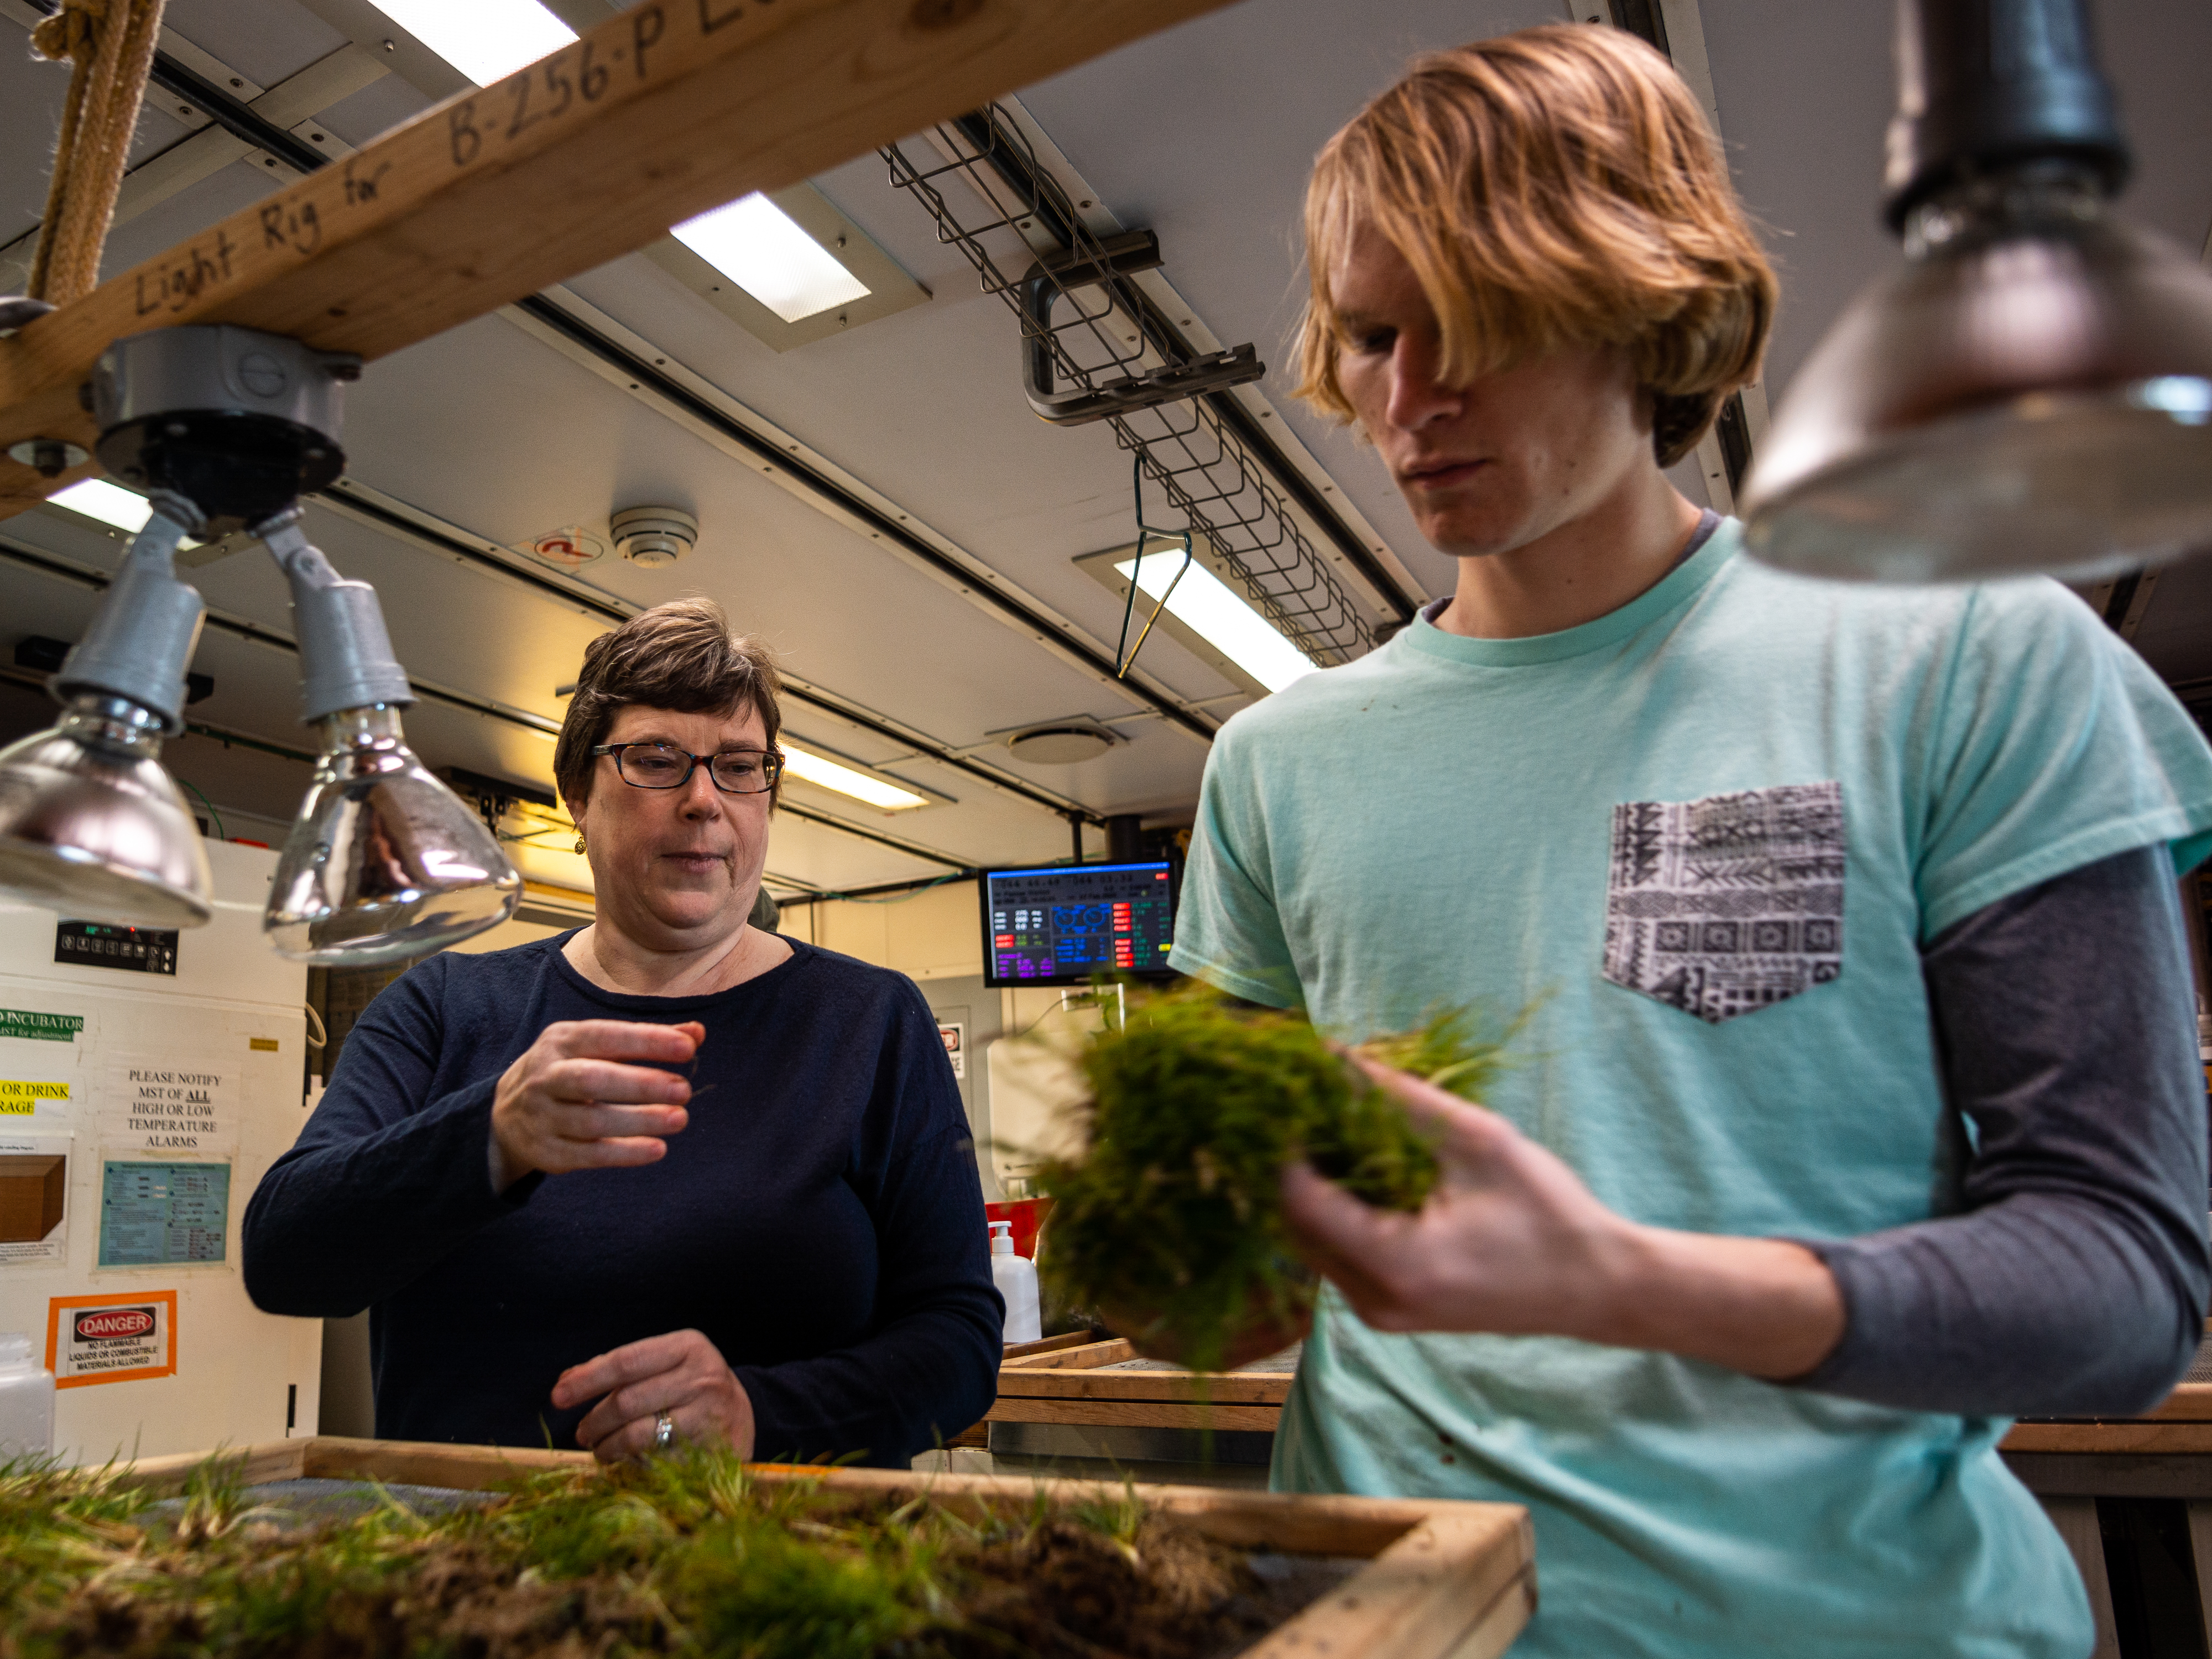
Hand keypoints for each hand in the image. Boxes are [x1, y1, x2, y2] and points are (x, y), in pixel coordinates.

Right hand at [488, 1019, 702, 1189]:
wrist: (505, 1115)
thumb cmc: (568, 1071)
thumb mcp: (596, 1047)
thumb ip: (646, 1040)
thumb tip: (697, 1033)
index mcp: (561, 1041)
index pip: (606, 1036)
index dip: (647, 1041)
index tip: (688, 1048)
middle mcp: (545, 1076)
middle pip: (593, 1080)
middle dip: (641, 1084)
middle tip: (684, 1090)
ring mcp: (541, 1116)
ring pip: (591, 1122)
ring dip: (639, 1121)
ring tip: (679, 1119)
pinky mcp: (546, 1152)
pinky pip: (588, 1155)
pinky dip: (624, 1153)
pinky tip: (657, 1148)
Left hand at [552, 1329, 756, 1462]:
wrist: (744, 1415)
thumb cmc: (692, 1386)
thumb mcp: (664, 1363)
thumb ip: (618, 1368)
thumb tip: (566, 1380)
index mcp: (688, 1346)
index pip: (626, 1361)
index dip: (587, 1380)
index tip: (558, 1396)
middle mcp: (702, 1375)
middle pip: (628, 1400)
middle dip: (595, 1420)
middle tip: (582, 1432)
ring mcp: (709, 1414)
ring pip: (639, 1434)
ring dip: (608, 1446)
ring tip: (599, 1449)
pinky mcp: (710, 1449)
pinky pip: (656, 1460)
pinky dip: (632, 1463)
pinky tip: (625, 1461)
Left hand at [1280, 1057, 1844, 1379]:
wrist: (1595, 1287)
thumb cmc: (1547, 1213)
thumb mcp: (1478, 1141)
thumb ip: (1400, 1099)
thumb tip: (1333, 1055)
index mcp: (1396, 1264)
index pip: (1298, 1197)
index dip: (1283, 1139)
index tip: (1285, 1091)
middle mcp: (1374, 1301)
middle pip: (1291, 1221)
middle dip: (1289, 1157)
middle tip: (1299, 1100)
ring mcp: (1377, 1313)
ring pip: (1306, 1240)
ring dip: (1308, 1183)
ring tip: (1324, 1125)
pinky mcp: (1385, 1310)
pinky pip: (1334, 1254)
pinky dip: (1332, 1210)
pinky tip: (1352, 1166)